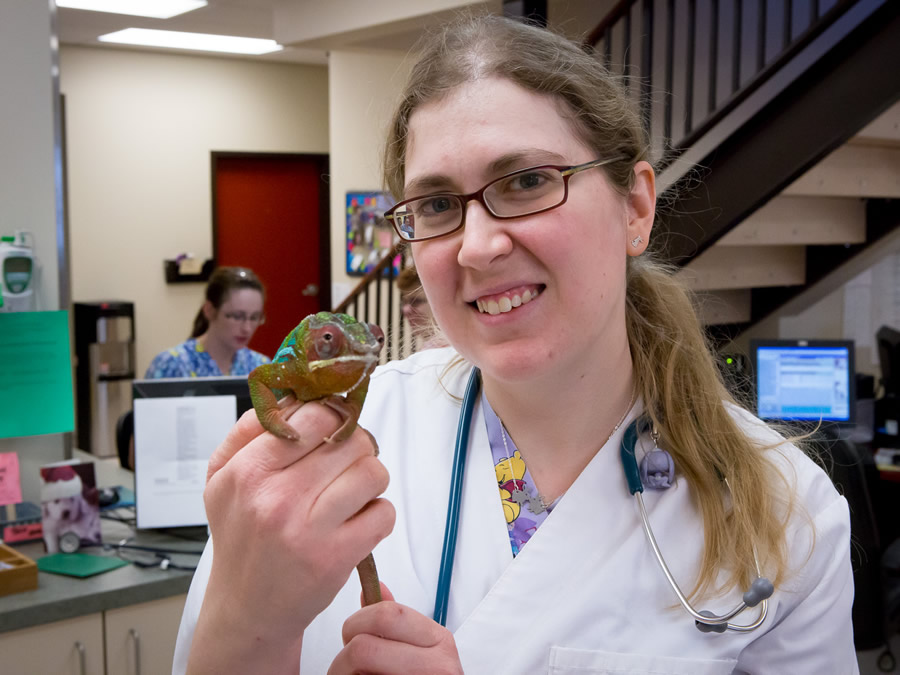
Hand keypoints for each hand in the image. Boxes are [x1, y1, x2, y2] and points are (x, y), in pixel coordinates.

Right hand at [187, 402, 394, 672]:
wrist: (246, 608)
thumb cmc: (241, 537)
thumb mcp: (220, 479)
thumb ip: (248, 430)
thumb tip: (291, 394)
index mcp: (247, 471)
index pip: (312, 415)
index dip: (331, 415)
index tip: (332, 426)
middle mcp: (276, 498)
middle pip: (350, 440)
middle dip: (355, 446)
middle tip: (344, 463)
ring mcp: (309, 529)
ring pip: (373, 472)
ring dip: (370, 480)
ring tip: (351, 493)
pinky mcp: (337, 557)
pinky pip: (384, 512)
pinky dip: (378, 514)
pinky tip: (356, 522)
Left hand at [328, 585, 462, 674]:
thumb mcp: (417, 648)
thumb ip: (395, 620)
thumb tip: (375, 587)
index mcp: (438, 640)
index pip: (385, 614)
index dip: (357, 622)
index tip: (354, 634)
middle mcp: (438, 666)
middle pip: (362, 648)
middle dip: (343, 657)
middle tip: (350, 667)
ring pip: (355, 670)